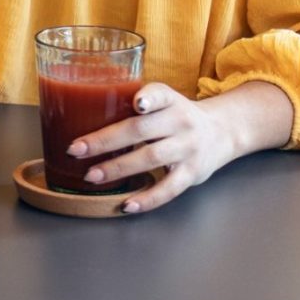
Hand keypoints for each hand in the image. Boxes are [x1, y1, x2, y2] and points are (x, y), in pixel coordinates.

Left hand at [68, 82, 254, 214]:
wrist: (222, 132)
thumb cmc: (177, 116)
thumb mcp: (165, 100)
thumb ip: (135, 102)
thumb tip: (82, 110)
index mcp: (171, 100)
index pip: (161, 94)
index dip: (149, 98)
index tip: (137, 103)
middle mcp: (181, 122)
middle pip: (141, 130)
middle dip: (106, 140)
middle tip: (76, 149)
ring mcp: (188, 149)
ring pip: (151, 158)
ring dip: (118, 168)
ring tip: (92, 176)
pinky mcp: (192, 174)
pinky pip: (168, 189)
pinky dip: (147, 199)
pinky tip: (126, 205)